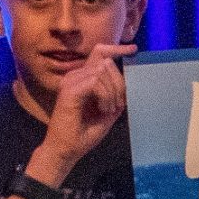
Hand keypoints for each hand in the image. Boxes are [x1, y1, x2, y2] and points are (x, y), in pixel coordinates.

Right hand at [30, 43, 136, 180]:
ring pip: (102, 72)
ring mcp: (70, 81)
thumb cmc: (84, 133)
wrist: (66, 150)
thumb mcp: (108, 109)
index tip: (133, 49)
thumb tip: (127, 78)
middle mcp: (74, 76)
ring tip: (108, 110)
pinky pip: (96, 82)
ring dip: (113, 93)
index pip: (99, 53)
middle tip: (117, 106)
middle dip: (119, 84)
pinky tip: (103, 110)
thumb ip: (115, 92)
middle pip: (105, 62)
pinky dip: (105, 97)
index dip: (116, 48)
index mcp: (82, 78)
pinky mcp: (69, 90)